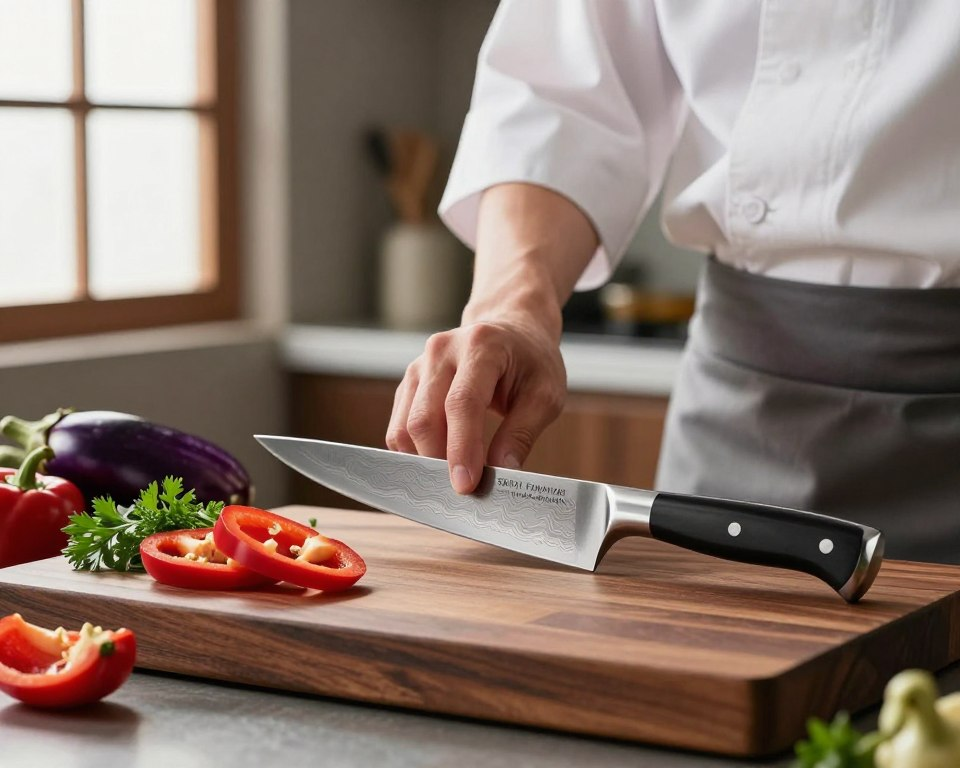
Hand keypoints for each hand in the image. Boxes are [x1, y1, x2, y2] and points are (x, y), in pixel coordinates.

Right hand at [386, 314, 565, 493]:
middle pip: (425, 417)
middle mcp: (442, 350)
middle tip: (464, 491)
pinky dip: (415, 452)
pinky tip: (440, 462)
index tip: (466, 484)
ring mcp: (419, 365)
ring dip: (424, 460)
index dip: (461, 448)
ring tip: (453, 477)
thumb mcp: (545, 395)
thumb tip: (501, 474)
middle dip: (439, 462)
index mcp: (481, 346)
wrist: (512, 331)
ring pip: (405, 426)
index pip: (462, 403)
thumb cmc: (532, 363)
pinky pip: (400, 426)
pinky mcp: (409, 382)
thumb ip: (521, 435)